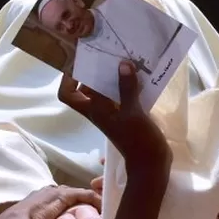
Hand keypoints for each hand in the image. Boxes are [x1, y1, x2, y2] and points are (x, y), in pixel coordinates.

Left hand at [59, 61, 170, 178]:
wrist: (151, 163)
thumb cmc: (138, 140)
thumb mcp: (133, 113)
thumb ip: (127, 89)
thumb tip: (122, 64)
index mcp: (94, 111)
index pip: (69, 94)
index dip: (67, 78)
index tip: (78, 62)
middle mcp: (99, 110)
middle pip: (86, 88)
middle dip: (92, 71)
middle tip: (104, 55)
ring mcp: (113, 112)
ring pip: (104, 90)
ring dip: (111, 76)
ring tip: (122, 59)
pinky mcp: (126, 114)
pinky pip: (120, 94)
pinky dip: (126, 84)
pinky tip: (138, 75)